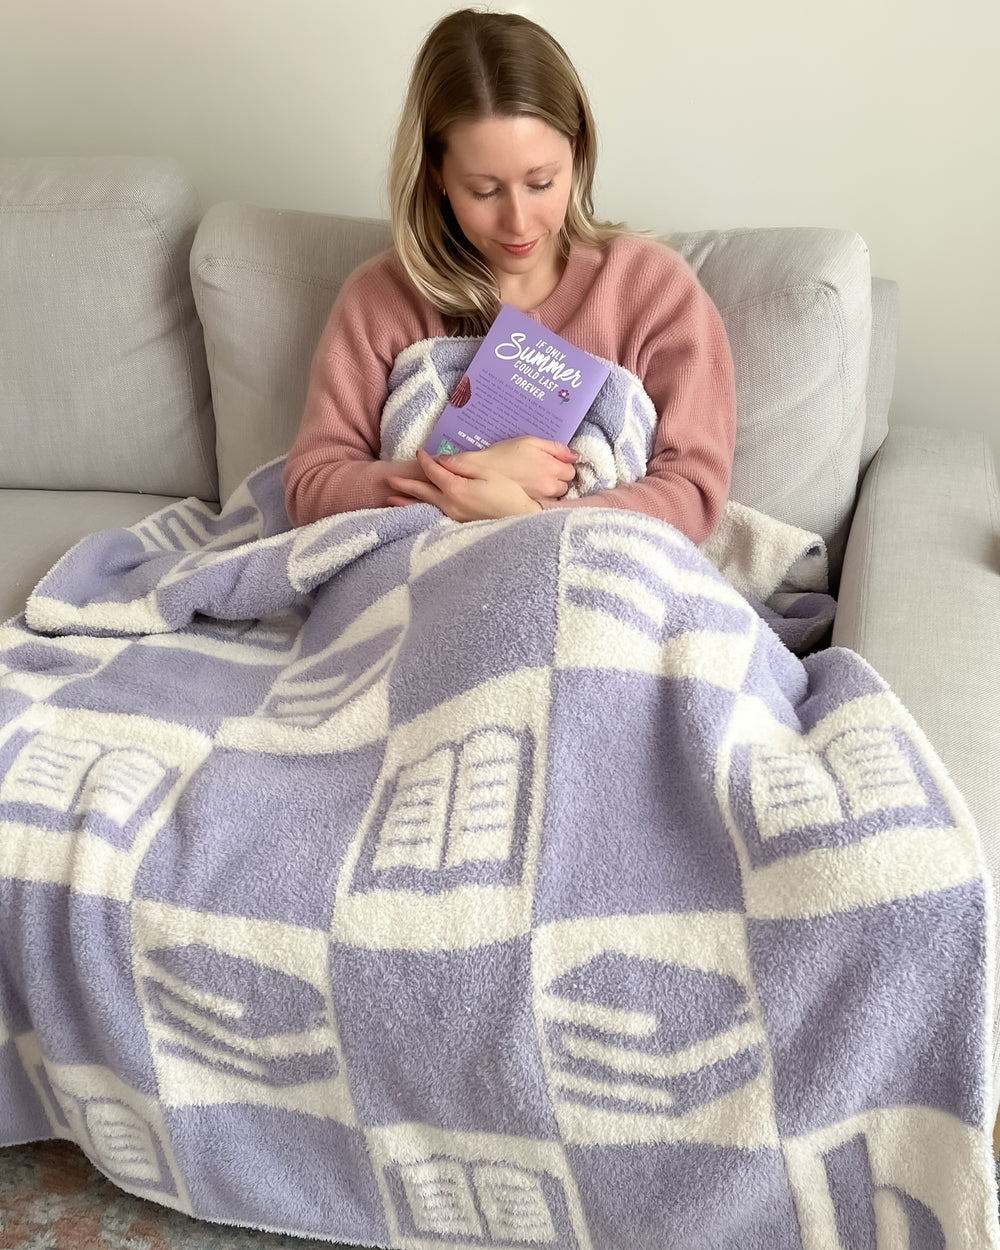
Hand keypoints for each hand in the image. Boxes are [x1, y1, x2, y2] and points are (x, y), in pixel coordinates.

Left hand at [387, 449, 542, 521]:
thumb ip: (463, 466)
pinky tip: (414, 513)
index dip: (425, 461)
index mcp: (455, 488)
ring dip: (405, 501)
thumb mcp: (488, 474)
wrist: (521, 523)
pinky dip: (419, 512)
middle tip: (387, 478)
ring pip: (423, 507)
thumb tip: (442, 459)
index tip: (419, 453)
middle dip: (404, 484)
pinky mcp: (456, 526)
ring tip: (390, 499)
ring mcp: (451, 517)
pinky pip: (432, 516)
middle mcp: (448, 504)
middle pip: (421, 491)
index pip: (433, 471)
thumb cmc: (509, 496)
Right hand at [445, 437, 577, 502]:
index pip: (570, 471)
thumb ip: (555, 448)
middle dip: (557, 480)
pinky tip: (530, 494)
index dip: (561, 466)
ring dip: (550, 491)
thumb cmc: (504, 454)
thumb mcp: (530, 442)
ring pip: (555, 497)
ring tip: (535, 484)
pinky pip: (544, 506)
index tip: (551, 464)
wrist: (481, 472)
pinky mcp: (531, 508)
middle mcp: (550, 486)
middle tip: (541, 473)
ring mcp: (541, 499)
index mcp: (552, 467)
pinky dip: (540, 501)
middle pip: (565, 485)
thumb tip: (574, 455)